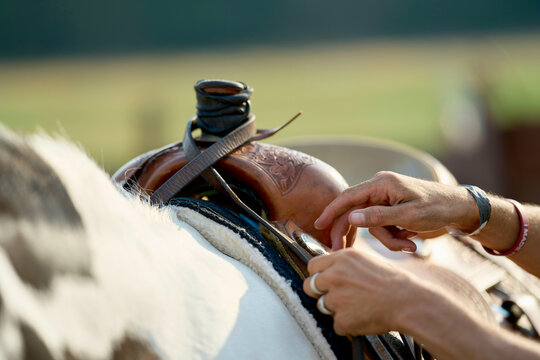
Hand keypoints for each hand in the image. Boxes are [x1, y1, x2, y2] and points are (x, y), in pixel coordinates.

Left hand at [303, 249, 415, 334]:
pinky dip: (347, 324)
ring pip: (322, 306)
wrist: (407, 301)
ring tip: (357, 305)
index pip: (312, 266)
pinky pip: (337, 324)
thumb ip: (342, 263)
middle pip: (309, 285)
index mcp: (341, 259)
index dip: (318, 274)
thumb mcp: (364, 260)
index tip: (324, 280)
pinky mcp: (342, 320)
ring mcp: (336, 299)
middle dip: (319, 291)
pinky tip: (362, 316)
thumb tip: (327, 269)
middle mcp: (335, 276)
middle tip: (336, 295)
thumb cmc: (391, 280)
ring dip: (335, 309)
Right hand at [314, 171, 478, 250]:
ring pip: (372, 225)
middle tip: (342, 251)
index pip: (348, 196)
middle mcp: (381, 189)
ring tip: (409, 247)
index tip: (319, 225)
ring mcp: (387, 200)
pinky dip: (394, 239)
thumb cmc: (437, 207)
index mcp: (382, 184)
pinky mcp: (393, 210)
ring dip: (388, 240)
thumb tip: (351, 217)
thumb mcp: (408, 215)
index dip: (332, 211)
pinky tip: (411, 243)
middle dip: (359, 234)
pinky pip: (384, 228)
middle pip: (357, 213)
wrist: (460, 210)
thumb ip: (378, 217)